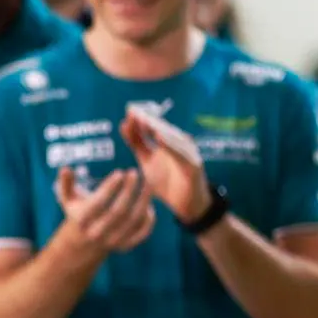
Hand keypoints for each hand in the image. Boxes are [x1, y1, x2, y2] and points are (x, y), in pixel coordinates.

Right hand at [53, 167, 154, 253]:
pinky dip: (148, 218)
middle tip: (135, 172)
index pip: (98, 203)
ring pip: (133, 221)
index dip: (110, 187)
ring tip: (148, 183)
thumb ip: (65, 183)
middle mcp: (97, 233)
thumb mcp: (67, 199)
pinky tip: (149, 203)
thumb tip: (65, 168)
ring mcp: (112, 242)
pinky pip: (142, 232)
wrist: (84, 244)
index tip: (120, 172)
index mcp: (82, 220)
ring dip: (143, 200)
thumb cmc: (78, 212)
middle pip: (118, 211)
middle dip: (129, 190)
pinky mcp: (125, 246)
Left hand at [119, 108, 211, 223]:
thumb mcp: (146, 162)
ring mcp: (188, 153)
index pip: (152, 126)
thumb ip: (137, 144)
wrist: (187, 206)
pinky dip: (170, 145)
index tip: (127, 111)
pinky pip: (181, 153)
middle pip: (162, 128)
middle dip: (147, 119)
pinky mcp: (194, 165)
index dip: (140, 118)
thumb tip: (123, 124)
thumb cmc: (167, 183)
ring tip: (144, 121)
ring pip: (171, 137)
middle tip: (133, 111)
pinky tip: (159, 139)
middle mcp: (178, 143)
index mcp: (167, 141)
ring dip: (157, 127)